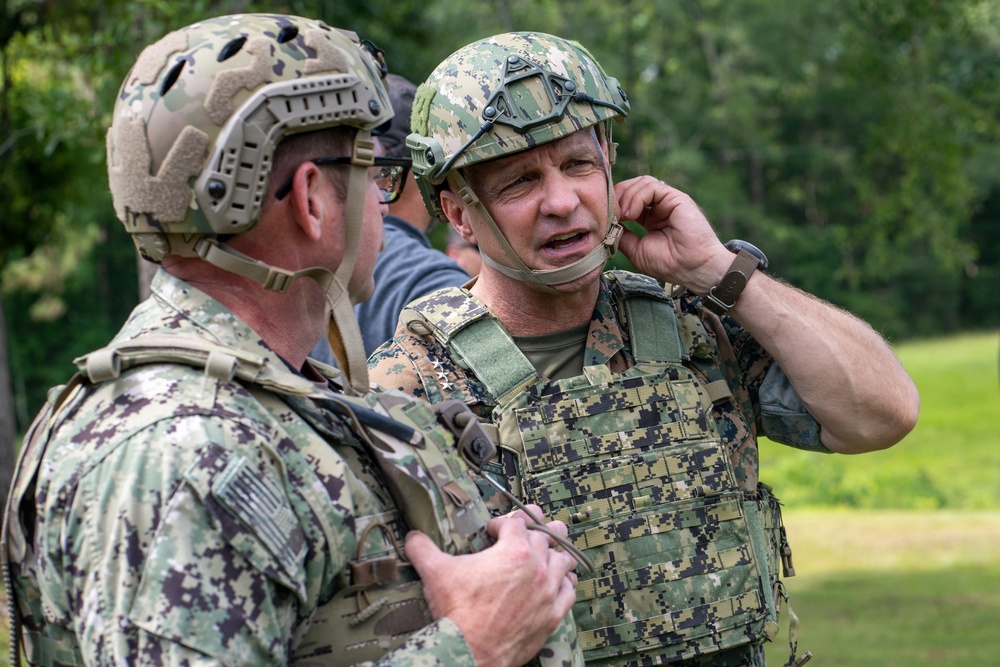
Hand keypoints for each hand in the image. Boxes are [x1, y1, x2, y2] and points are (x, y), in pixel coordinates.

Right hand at [405, 512, 577, 666]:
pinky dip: (566, 584)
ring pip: (564, 560)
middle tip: (526, 530)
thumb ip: (422, 548)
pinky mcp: (552, 615)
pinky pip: (569, 592)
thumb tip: (412, 537)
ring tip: (549, 551)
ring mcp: (548, 592)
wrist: (469, 652)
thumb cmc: (455, 612)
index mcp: (513, 550)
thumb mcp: (435, 573)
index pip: (517, 522)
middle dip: (534, 530)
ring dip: (556, 553)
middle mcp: (537, 567)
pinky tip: (560, 582)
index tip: (493, 530)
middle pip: (546, 535)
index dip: (503, 522)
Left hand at [614, 176, 731, 292]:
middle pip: (634, 186)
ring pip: (642, 183)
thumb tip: (607, 225)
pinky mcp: (676, 198)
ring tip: (624, 216)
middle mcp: (660, 206)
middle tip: (610, 212)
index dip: (615, 203)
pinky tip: (632, 214)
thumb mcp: (637, 251)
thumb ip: (624, 236)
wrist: (693, 268)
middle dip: (618, 196)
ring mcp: (669, 201)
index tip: (604, 217)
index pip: (629, 199)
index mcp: (651, 218)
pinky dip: (637, 197)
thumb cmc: (670, 263)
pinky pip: (652, 186)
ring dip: (626, 196)